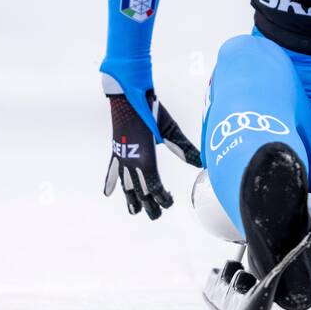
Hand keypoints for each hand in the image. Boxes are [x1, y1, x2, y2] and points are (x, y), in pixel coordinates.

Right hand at [102, 89, 201, 219]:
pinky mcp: (116, 152)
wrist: (128, 95)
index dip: (162, 198)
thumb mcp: (170, 130)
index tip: (170, 199)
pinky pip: (112, 171)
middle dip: (149, 205)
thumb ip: (184, 149)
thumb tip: (202, 162)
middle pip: (140, 193)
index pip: (154, 188)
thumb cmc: (151, 110)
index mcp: (146, 160)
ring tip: (134, 211)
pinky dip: (110, 182)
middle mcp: (131, 163)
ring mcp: (122, 158)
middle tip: (157, 214)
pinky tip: (108, 193)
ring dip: (131, 200)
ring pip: (125, 186)